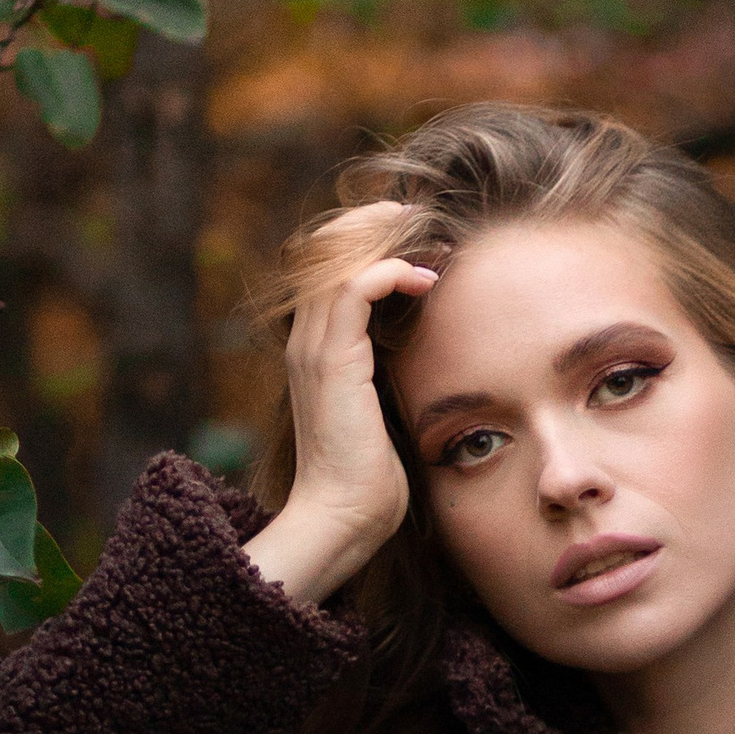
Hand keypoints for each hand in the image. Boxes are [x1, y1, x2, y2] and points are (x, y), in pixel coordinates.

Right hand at [245, 255, 436, 605]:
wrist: (343, 516)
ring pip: (335, 256)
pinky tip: (426, 280)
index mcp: (314, 348)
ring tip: (428, 237)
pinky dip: (391, 272)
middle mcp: (305, 339)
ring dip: (385, 238)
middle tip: (421, 218)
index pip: (326, 266)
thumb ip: (389, 373)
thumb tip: (423, 352)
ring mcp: (313, 348)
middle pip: (325, 247)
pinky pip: (354, 288)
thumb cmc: (370, 477)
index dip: (366, 239)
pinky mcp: (333, 361)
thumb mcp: (382, 410)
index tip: (416, 237)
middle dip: (373, 223)